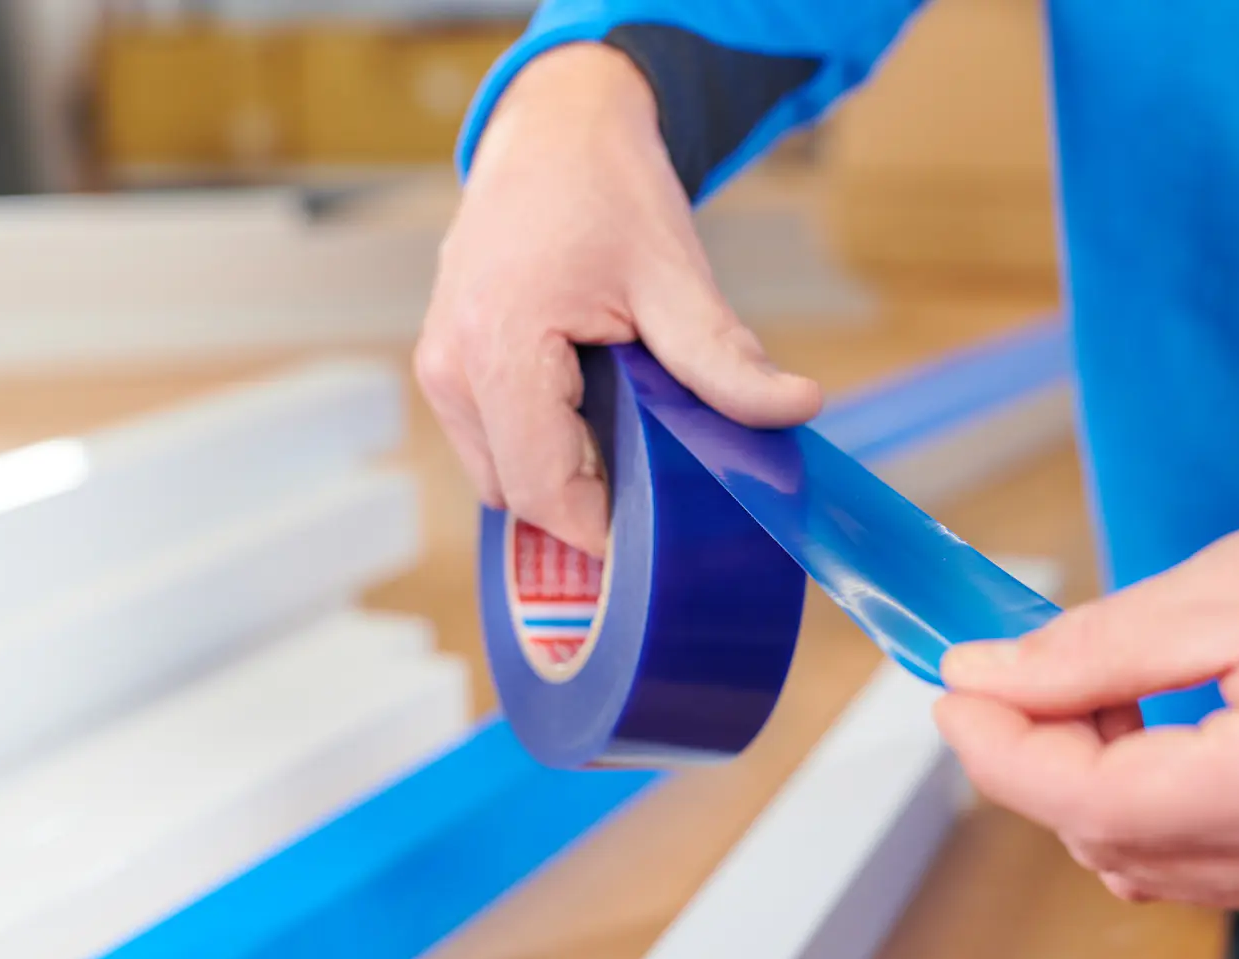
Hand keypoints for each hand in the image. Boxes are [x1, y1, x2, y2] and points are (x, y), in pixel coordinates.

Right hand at [415, 44, 823, 553]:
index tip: (657, 548)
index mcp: (498, 348)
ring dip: (563, 475)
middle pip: (519, 495)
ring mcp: (441, 366)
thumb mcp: (676, 276)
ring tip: (628, 432)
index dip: (600, 534)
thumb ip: (725, 357)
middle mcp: (451, 366)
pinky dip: (542, 447)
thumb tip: (797, 408)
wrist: (556, 130)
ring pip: (500, 477)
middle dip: (588, 503)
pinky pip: (493, 444)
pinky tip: (594, 413)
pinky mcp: (447, 364)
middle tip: (662, 483)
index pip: (542, 490)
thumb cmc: (605, 191)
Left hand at [934, 414, 1238, 911]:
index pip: (1095, 804)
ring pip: (1158, 864)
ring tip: (1097, 691)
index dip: (1000, 750)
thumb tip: (987, 677)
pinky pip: (1217, 862)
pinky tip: (1155, 730)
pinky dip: (1160, 805)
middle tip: (1018, 671)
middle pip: (1117, 843)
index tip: (954, 690)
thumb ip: (1095, 647)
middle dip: (1042, 762)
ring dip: (1097, 787)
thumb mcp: (1233, 582)